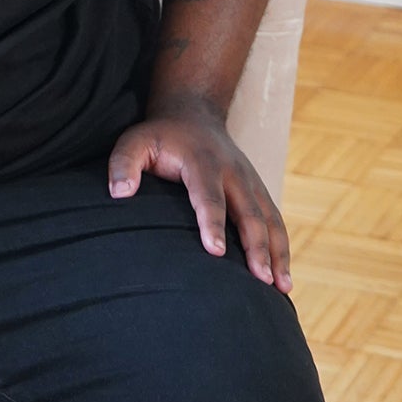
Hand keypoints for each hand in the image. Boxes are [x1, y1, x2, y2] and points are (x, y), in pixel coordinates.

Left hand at [107, 101, 290, 291]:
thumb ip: (123, 164)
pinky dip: (281, 248)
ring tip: (281, 287)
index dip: (213, 224)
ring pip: (270, 220)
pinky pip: (275, 221)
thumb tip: (119, 193)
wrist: (194, 114)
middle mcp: (234, 173)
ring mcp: (251, 182)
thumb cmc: (160, 136)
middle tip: (260, 279)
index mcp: (203, 162)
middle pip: (249, 213)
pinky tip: (282, 278)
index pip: (209, 197)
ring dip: (277, 253)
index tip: (216, 252)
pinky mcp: (258, 191)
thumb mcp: (134, 142)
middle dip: (256, 247)